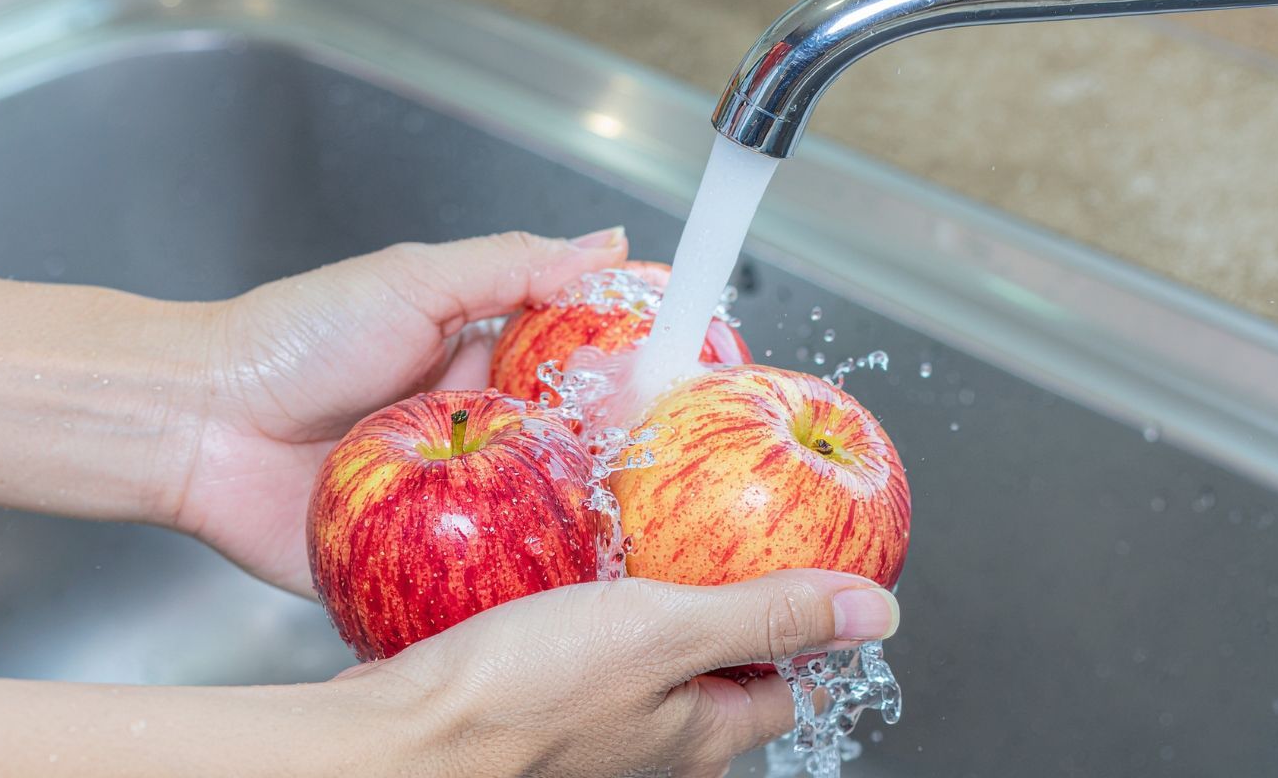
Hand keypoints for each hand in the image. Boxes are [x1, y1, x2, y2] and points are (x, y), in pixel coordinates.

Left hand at [169, 229, 627, 593]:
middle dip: (614, 464)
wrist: (200, 423)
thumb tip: (606, 241)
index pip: (575, 378)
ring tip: (635, 535)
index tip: (685, 389)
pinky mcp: (416, 566)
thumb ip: (511, 265)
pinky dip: (515, 589)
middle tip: (658, 466)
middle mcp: (471, 439)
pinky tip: (567, 596)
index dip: (628, 384)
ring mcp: (448, 507)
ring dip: (575, 529)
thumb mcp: (412, 283)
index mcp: (476, 368)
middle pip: (568, 457)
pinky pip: (477, 584)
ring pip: (534, 524)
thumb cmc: (295, 342)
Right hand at [339, 569, 901, 777]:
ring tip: (626, 536)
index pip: (783, 686)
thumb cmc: (520, 695)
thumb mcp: (664, 632)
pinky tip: (556, 565)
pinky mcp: (529, 706)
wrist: (399, 735)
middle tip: (697, 531)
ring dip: (637, 600)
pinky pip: (573, 651)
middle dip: (709, 600)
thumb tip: (878, 612)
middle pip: (710, 671)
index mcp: (700, 738)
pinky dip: (576, 607)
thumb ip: (769, 617)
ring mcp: (587, 731)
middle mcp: (649, 746)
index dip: (795, 623)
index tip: (790, 562)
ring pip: (637, 657)